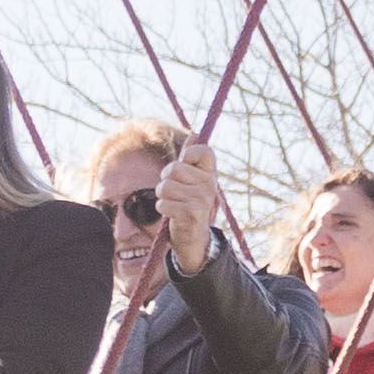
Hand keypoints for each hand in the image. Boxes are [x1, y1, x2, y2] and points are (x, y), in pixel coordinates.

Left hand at [157, 142, 219, 271]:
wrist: (194, 239)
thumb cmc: (188, 205)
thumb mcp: (192, 181)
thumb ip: (191, 160)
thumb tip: (195, 134)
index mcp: (210, 175)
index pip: (203, 151)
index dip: (188, 154)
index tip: (185, 165)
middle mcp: (209, 186)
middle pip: (173, 169)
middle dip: (165, 180)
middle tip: (174, 192)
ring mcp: (202, 200)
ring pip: (165, 187)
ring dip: (162, 197)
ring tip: (173, 204)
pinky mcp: (191, 214)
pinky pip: (163, 204)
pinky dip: (163, 209)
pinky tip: (173, 215)